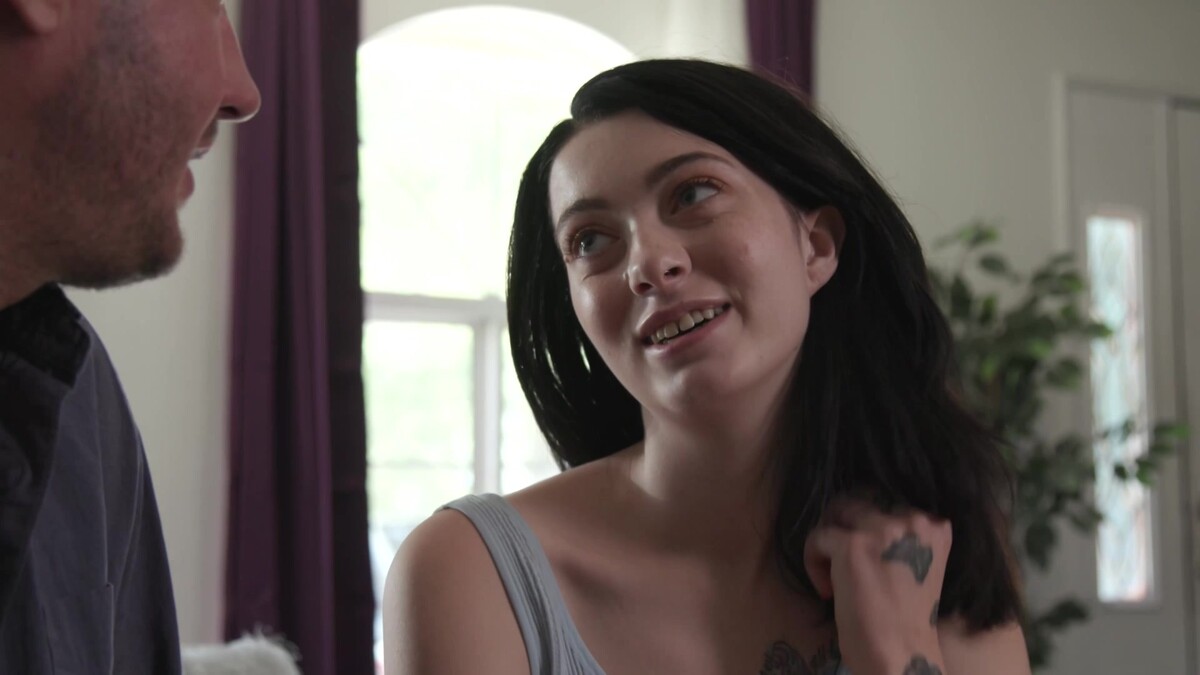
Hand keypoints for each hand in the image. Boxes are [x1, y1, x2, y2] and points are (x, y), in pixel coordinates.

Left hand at [803, 497, 950, 674]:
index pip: (889, 501)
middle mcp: (912, 520)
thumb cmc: (907, 622)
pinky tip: (827, 592)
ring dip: (829, 545)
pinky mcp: (851, 546)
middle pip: (860, 501)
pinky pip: (817, 537)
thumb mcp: (916, 566)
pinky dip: (813, 562)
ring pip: (836, 513)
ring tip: (834, 579)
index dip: (867, 526)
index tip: (867, 560)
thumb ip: (901, 539)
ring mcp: (881, 530)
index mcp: (935, 526)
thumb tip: (860, 519)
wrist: (902, 655)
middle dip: (844, 529)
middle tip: (841, 564)